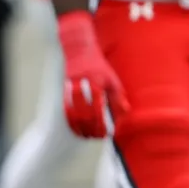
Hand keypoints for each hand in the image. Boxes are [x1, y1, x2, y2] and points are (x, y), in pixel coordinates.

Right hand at [58, 11, 128, 137]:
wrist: (79, 50)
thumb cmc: (99, 67)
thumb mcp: (112, 79)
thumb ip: (118, 97)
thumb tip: (125, 114)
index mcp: (99, 82)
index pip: (100, 108)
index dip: (102, 123)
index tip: (107, 134)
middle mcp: (84, 85)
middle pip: (86, 113)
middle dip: (92, 128)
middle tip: (97, 137)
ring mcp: (72, 86)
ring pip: (74, 112)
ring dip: (80, 127)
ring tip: (87, 136)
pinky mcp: (64, 88)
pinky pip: (65, 108)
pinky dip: (70, 120)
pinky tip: (76, 128)